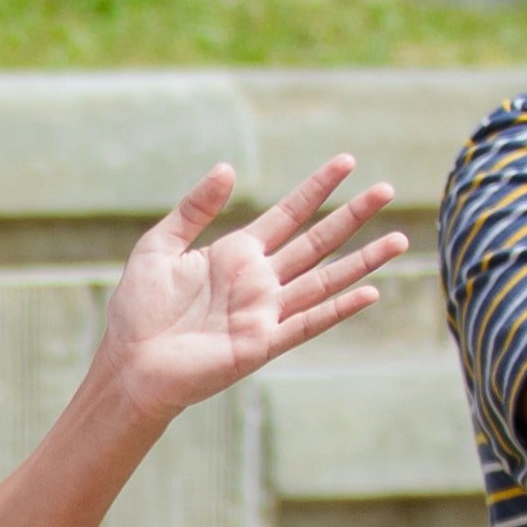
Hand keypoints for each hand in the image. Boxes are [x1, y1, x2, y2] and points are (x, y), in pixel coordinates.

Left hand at [86, 156, 400, 431]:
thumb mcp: (159, 245)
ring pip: (325, 280)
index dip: (317, 189)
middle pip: (317, 242)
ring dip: (362, 261)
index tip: (346, 162)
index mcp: (236, 254)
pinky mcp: (262, 344)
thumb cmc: (137, 309)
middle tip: (386, 189)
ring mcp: (265, 313)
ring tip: (399, 239)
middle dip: (352, 216)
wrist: (128, 364)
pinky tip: (370, 292)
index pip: (289, 214)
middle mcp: (258, 281)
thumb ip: (194, 208)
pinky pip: (308, 323)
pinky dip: (339, 308)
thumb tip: (228, 168)